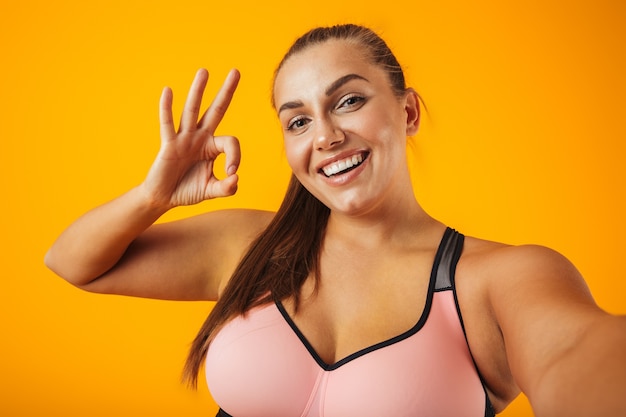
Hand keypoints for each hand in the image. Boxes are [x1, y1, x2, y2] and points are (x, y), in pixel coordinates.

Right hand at [143, 68, 240, 207]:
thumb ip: (226, 188)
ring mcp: (183, 139)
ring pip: (192, 111)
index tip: (231, 174)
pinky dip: (166, 108)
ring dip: (198, 91)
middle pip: (215, 110)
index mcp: (212, 147)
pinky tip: (167, 91)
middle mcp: (199, 137)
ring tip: (204, 71)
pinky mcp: (168, 145)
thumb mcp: (211, 191)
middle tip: (236, 71)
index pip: (231, 142)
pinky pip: (167, 124)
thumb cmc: (187, 190)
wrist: (163, 198)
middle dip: (226, 92)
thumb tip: (236, 179)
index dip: (235, 157)